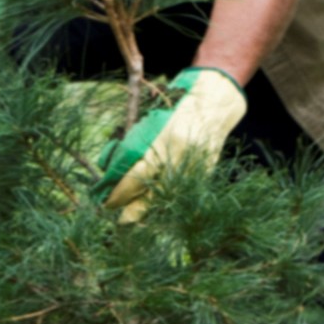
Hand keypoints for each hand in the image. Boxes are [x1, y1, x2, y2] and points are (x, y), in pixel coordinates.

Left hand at [97, 67, 246, 222]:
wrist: (216, 103)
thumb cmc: (177, 107)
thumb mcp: (152, 123)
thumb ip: (136, 146)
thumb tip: (112, 170)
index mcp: (165, 140)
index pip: (137, 175)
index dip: (120, 192)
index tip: (107, 201)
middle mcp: (182, 157)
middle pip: (154, 193)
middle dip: (135, 210)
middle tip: (121, 220)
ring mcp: (196, 167)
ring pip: (169, 198)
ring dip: (151, 209)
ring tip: (136, 217)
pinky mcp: (205, 173)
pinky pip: (182, 193)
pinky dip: (168, 201)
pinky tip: (157, 206)